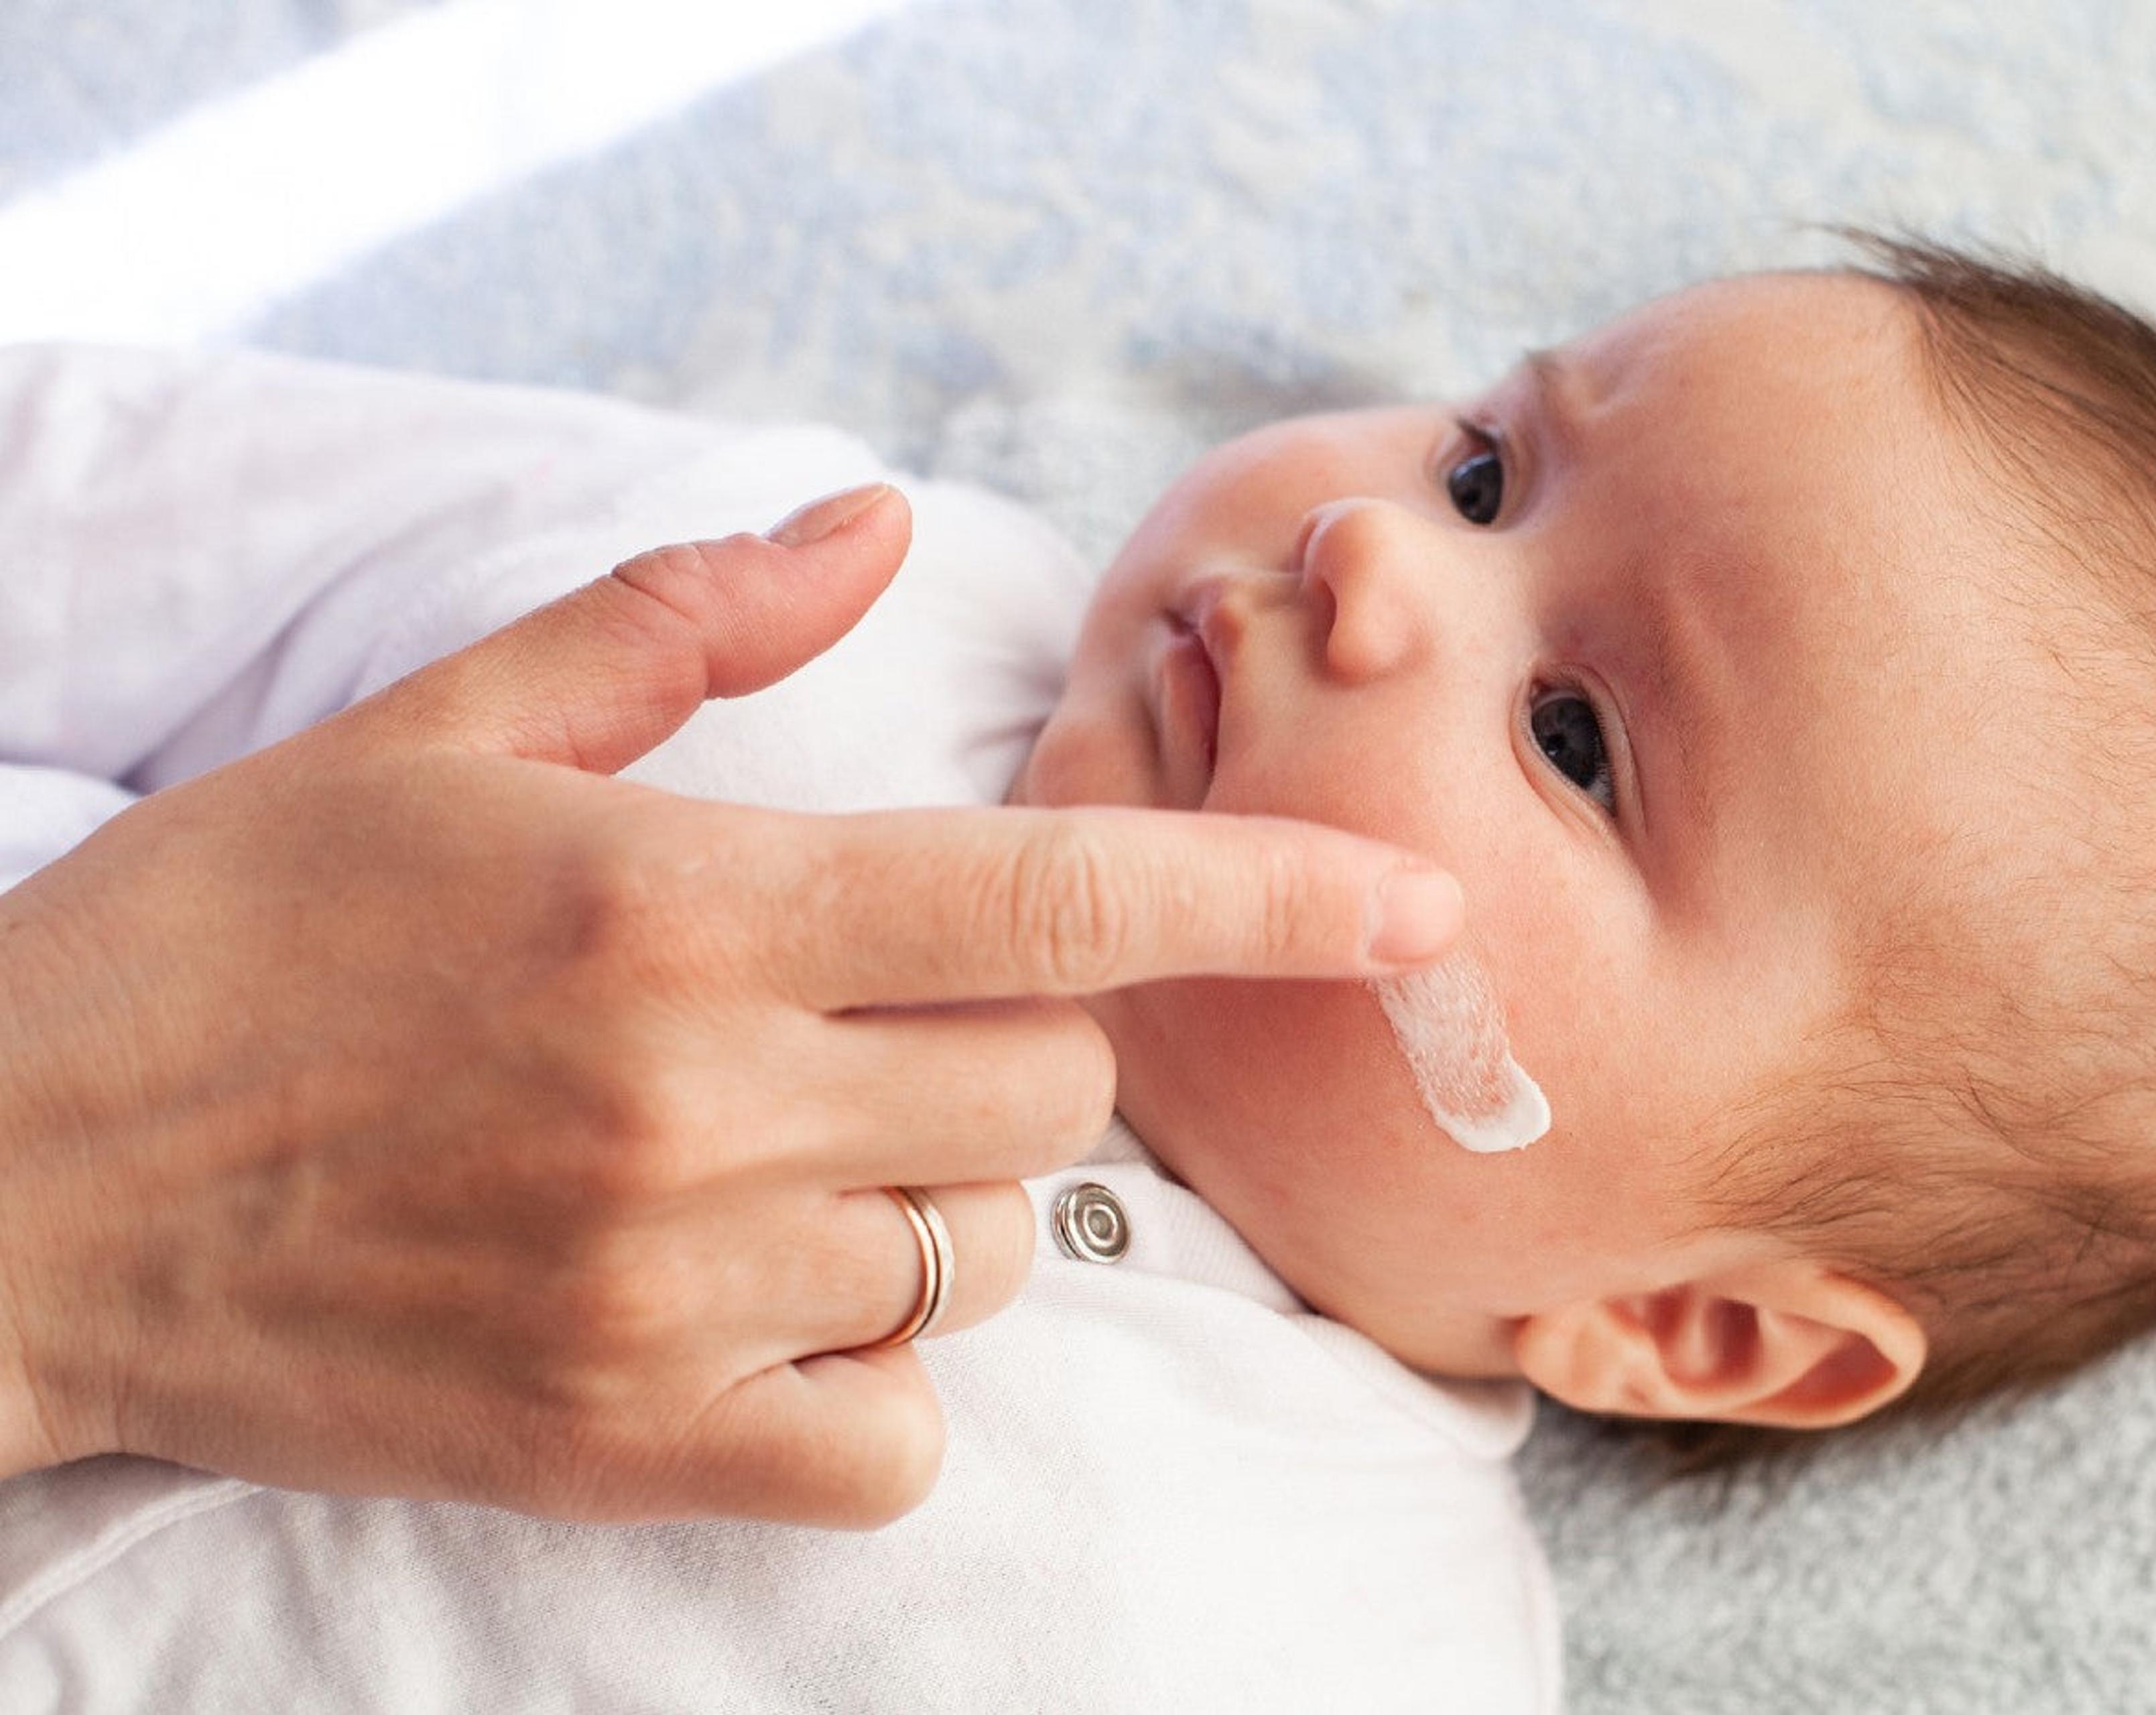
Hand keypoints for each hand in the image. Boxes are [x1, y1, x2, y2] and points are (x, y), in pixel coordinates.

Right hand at [0, 485, 1460, 1527]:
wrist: (7, 1191)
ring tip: (757, 1159)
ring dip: (922, 1201)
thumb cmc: (223, 938)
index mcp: (684, 906)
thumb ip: (682, 619)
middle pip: (1052, 1090)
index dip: (1276, 900)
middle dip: (1010, 1048)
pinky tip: (748, 1303)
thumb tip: (875, 522)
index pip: (1063, 903)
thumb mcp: (433, 728)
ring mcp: (668, 1291)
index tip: (1423, 907)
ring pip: (973, 1254)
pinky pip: (888, 1429)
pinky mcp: (617, 1440)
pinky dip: (862, 1373)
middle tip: (859, 1020)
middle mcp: (706, 1102)